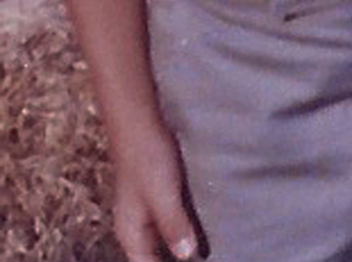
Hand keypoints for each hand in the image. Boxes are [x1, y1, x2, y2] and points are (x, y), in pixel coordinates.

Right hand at [109, 111, 198, 261]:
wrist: (140, 117)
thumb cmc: (147, 156)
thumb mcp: (162, 193)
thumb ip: (174, 225)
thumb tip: (187, 255)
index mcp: (131, 232)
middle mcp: (136, 226)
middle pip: (155, 256)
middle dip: (176, 260)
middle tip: (204, 256)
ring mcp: (146, 210)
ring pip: (163, 240)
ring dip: (181, 244)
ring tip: (206, 248)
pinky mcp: (158, 194)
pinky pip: (170, 221)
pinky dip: (184, 227)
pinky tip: (202, 225)